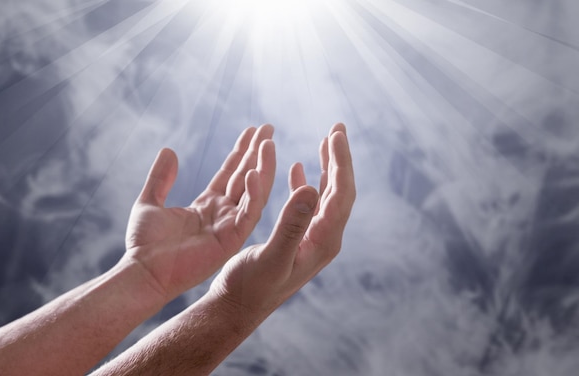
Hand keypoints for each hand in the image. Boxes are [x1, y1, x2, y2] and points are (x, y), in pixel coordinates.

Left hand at [122, 125, 275, 299]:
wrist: (143, 271)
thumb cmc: (144, 244)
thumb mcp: (149, 202)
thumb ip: (160, 178)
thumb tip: (169, 150)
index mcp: (206, 206)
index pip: (230, 174)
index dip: (241, 152)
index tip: (253, 131)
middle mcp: (222, 215)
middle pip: (245, 178)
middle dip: (257, 153)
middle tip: (268, 128)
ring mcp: (229, 227)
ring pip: (253, 192)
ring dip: (263, 167)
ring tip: (268, 143)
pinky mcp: (231, 240)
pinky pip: (248, 214)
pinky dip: (254, 194)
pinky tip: (254, 172)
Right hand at [209, 123, 355, 317]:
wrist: (237, 308)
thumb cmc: (251, 288)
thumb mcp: (271, 256)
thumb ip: (291, 224)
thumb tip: (311, 188)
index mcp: (323, 241)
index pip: (341, 194)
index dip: (340, 162)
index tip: (335, 133)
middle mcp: (324, 239)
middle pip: (340, 191)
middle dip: (339, 158)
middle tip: (337, 128)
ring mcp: (312, 238)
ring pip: (326, 196)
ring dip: (327, 167)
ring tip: (326, 141)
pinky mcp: (298, 238)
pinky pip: (309, 205)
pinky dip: (306, 183)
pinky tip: (298, 170)